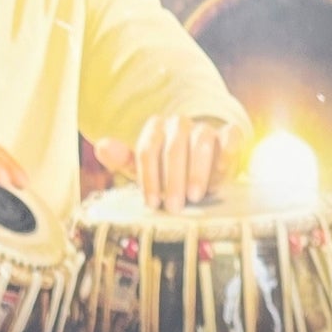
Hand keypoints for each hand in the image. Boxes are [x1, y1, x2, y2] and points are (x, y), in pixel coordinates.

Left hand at [88, 116, 234, 211]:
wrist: (205, 170)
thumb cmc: (170, 174)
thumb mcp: (145, 170)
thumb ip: (123, 160)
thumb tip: (101, 147)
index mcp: (156, 130)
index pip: (148, 148)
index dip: (148, 177)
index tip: (151, 203)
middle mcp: (180, 125)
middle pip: (174, 145)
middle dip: (172, 179)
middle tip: (173, 206)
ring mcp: (205, 128)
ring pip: (201, 139)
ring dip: (197, 169)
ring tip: (194, 196)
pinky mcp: (229, 136)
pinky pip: (230, 136)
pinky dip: (226, 152)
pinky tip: (221, 175)